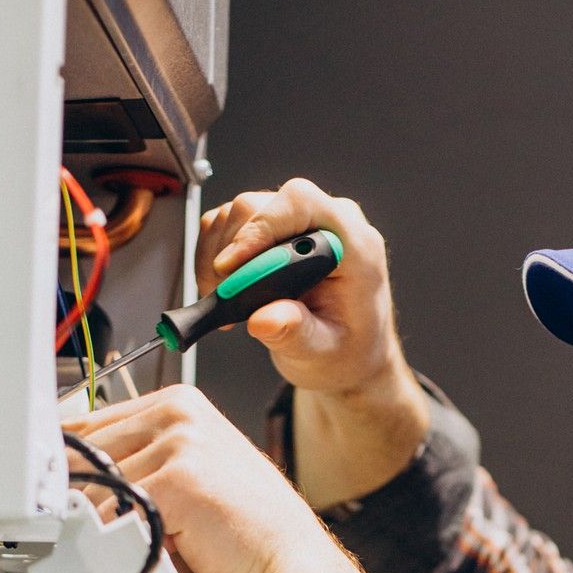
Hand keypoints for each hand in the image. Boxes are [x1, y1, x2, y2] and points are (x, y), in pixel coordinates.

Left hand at [61, 383, 429, 572]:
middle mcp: (179, 414)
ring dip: (104, 524)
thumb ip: (144, 467)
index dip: (73, 465)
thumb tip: (80, 482)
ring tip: (139, 546)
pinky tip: (147, 552)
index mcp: (182, 406)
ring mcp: (177, 442)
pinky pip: (110, 512)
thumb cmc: (250, 538)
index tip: (59, 493)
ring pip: (95, 486)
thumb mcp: (194, 482)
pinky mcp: (174, 479)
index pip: (93, 424)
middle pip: (86, 451)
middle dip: (81, 496)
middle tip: (93, 531)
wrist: (291, 572)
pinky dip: (117, 539)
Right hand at [197, 179, 430, 507]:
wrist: (353, 367)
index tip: (235, 266)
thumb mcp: (323, 356)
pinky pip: (234, 230)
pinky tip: (224, 296)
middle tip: (220, 291)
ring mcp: (301, 228)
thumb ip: (297, 335)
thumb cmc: (346, 361)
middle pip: (264, 204)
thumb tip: (269, 318)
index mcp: (352, 243)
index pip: (301, 205)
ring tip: (222, 301)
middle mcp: (329, 225)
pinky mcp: (275, 238)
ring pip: (242, 213)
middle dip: (234, 245)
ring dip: (221, 254)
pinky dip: (219, 258)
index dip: (261, 228)